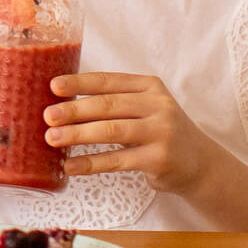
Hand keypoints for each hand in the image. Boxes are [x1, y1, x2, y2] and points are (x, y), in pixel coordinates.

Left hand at [45, 72, 227, 194]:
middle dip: (74, 110)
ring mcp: (161, 132)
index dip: (79, 83)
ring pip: (111, 131)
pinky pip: (118, 160)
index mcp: (150, 86)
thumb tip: (63, 104)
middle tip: (48, 116)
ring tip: (52, 138)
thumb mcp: (144, 109)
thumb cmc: (159, 133)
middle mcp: (158, 105)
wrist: (200, 164)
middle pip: (108, 105)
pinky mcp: (159, 159)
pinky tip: (71, 166)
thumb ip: (114, 103)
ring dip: (78, 134)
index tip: (53, 86)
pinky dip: (91, 163)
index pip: (108, 81)